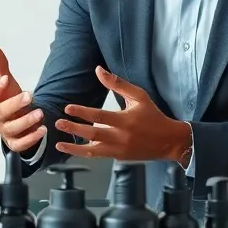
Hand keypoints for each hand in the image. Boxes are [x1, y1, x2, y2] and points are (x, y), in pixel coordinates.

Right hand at [0, 46, 45, 152]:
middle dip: (15, 104)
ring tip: (41, 114)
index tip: (5, 78)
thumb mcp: (9, 84)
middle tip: (29, 95)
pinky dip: (31, 139)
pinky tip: (42, 130)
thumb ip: (1, 67)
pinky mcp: (15, 143)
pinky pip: (21, 144)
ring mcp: (6, 131)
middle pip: (2, 112)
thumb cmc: (11, 102)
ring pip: (13, 129)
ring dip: (27, 122)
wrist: (19, 122)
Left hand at [54, 67, 190, 162]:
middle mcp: (122, 137)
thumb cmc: (153, 116)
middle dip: (74, 129)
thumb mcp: (139, 96)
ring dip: (74, 148)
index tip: (68, 108)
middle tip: (58, 123)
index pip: (100, 116)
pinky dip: (84, 153)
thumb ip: (118, 84)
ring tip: (58, 144)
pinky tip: (72, 149)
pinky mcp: (119, 157)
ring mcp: (119, 150)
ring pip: (93, 151)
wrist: (169, 141)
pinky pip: (98, 156)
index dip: (82, 112)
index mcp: (126, 120)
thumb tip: (98, 70)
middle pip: (93, 134)